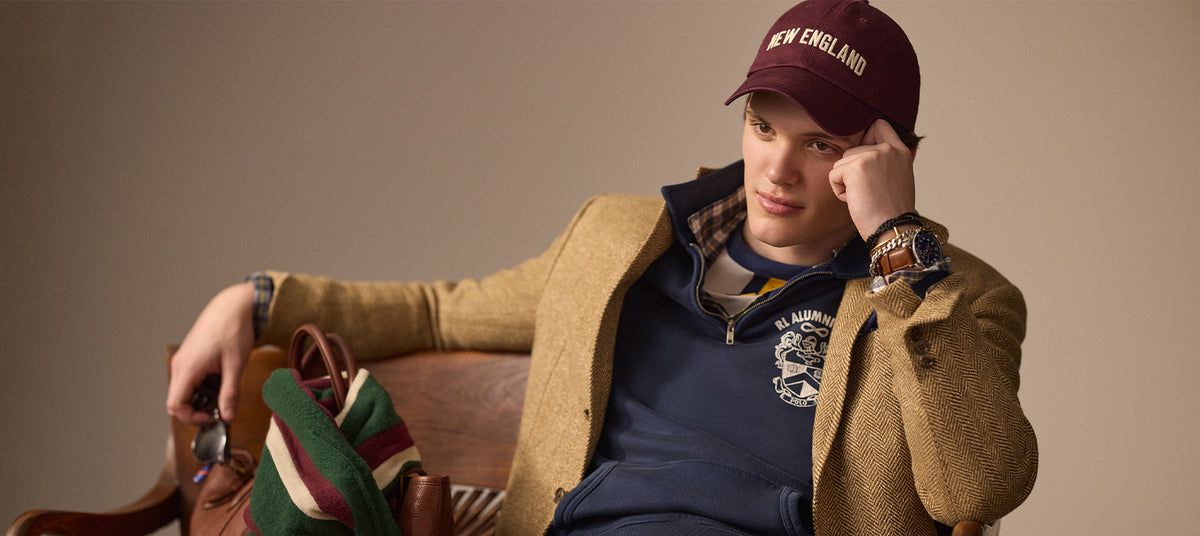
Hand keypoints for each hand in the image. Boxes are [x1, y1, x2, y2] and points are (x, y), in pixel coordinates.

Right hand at [165, 282, 255, 425]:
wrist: (232, 307)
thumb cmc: (233, 331)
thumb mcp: (235, 366)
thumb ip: (230, 394)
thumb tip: (229, 417)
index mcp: (188, 368)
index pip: (175, 405)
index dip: (191, 417)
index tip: (212, 416)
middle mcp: (180, 365)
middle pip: (176, 401)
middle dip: (195, 410)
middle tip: (219, 408)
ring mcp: (183, 360)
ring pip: (183, 390)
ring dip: (200, 398)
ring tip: (222, 390)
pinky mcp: (189, 357)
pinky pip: (188, 380)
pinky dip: (201, 386)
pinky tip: (220, 379)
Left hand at [828, 119, 917, 239]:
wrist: (893, 229)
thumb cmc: (891, 211)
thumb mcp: (897, 178)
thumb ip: (884, 161)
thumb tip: (861, 151)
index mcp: (900, 151)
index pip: (879, 125)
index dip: (866, 135)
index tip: (862, 153)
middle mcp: (888, 149)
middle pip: (851, 150)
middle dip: (851, 172)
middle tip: (869, 192)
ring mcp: (872, 156)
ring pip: (840, 163)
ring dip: (845, 182)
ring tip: (864, 197)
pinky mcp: (856, 167)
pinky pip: (833, 175)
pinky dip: (839, 190)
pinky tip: (856, 200)